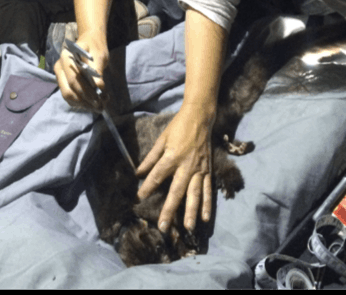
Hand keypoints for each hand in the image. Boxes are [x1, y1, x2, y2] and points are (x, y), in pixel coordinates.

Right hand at [54, 30, 108, 109]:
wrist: (90, 43)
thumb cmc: (95, 47)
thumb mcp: (99, 56)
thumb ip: (97, 71)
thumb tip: (99, 88)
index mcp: (66, 58)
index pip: (74, 80)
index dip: (87, 92)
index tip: (101, 98)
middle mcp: (60, 67)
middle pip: (69, 91)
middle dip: (85, 101)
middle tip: (101, 106)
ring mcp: (60, 76)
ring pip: (69, 97)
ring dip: (84, 105)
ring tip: (100, 107)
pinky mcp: (64, 83)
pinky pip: (70, 97)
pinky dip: (81, 103)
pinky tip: (93, 103)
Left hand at [136, 103, 214, 232]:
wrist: (200, 117)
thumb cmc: (178, 127)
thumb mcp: (162, 139)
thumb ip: (151, 158)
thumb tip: (138, 173)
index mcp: (173, 156)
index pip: (158, 175)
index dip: (148, 187)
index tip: (139, 199)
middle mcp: (187, 165)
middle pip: (177, 190)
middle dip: (170, 209)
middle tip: (163, 226)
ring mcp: (199, 169)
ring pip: (195, 194)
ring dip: (191, 212)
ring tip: (187, 228)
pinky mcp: (208, 170)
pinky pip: (207, 189)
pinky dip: (207, 204)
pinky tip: (205, 218)